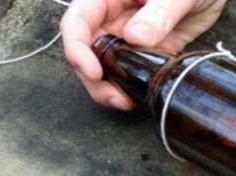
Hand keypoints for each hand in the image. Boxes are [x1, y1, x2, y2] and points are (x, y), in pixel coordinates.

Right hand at [61, 0, 228, 108]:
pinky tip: (138, 98)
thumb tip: (135, 37)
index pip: (78, 21)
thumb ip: (157, 13)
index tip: (93, 71)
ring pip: (105, 65)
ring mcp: (127, 35)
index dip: (77, 47)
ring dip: (109, 87)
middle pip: (87, 50)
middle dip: (93, 78)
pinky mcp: (145, 52)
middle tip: (114, 97)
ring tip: (125, 102)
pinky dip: (129, 88)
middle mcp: (112, 15)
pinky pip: (129, 73)